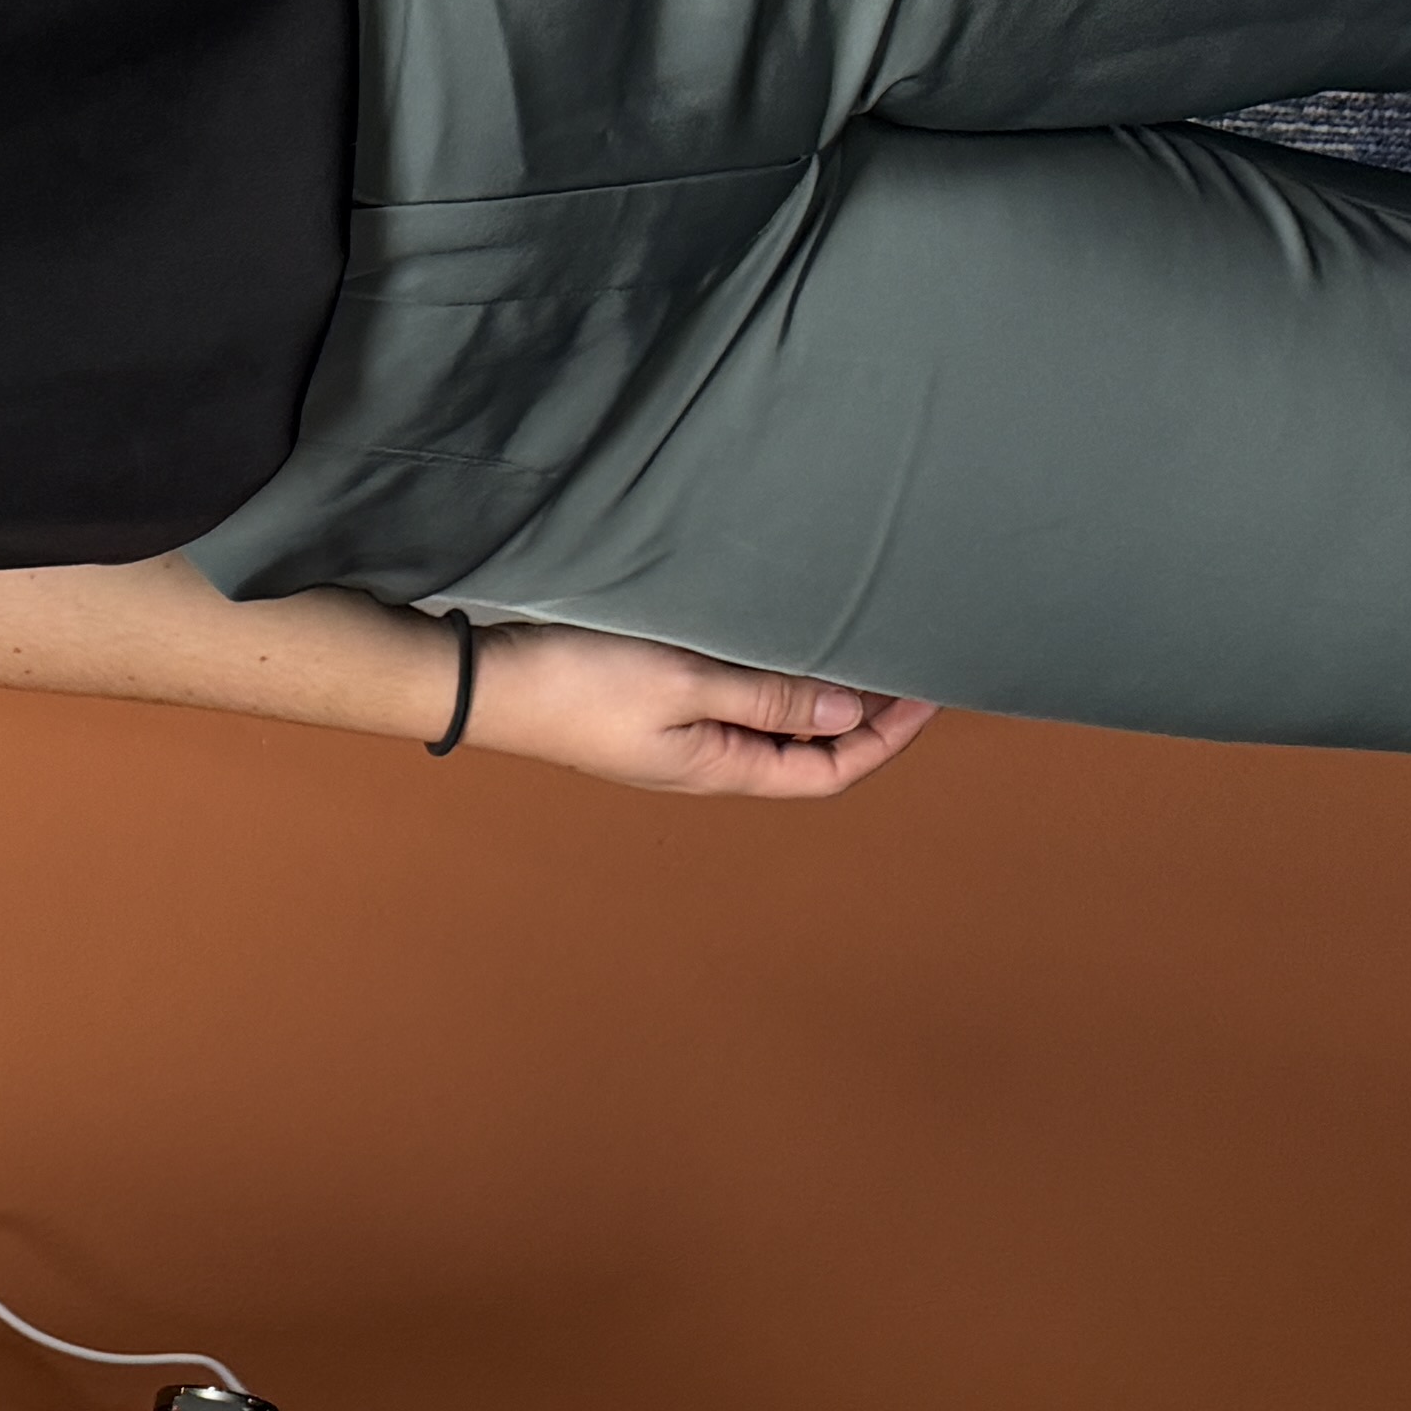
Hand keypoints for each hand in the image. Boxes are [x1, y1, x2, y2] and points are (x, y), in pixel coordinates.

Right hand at [460, 624, 942, 798]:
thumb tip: (848, 712)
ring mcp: (675, 737)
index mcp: (718, 769)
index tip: (928, 692)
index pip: (829, 770)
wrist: (482, 679)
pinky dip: (772, 677)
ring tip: (854, 644)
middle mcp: (703, 762)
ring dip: (817, 692)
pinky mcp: (650, 708)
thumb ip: (768, 698)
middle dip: (864, 714)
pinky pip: (733, 702)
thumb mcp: (686, 685)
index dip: (887, 738)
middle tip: (906, 660)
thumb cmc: (576, 685)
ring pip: (772, 723)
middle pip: (807, 750)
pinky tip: (779, 640)